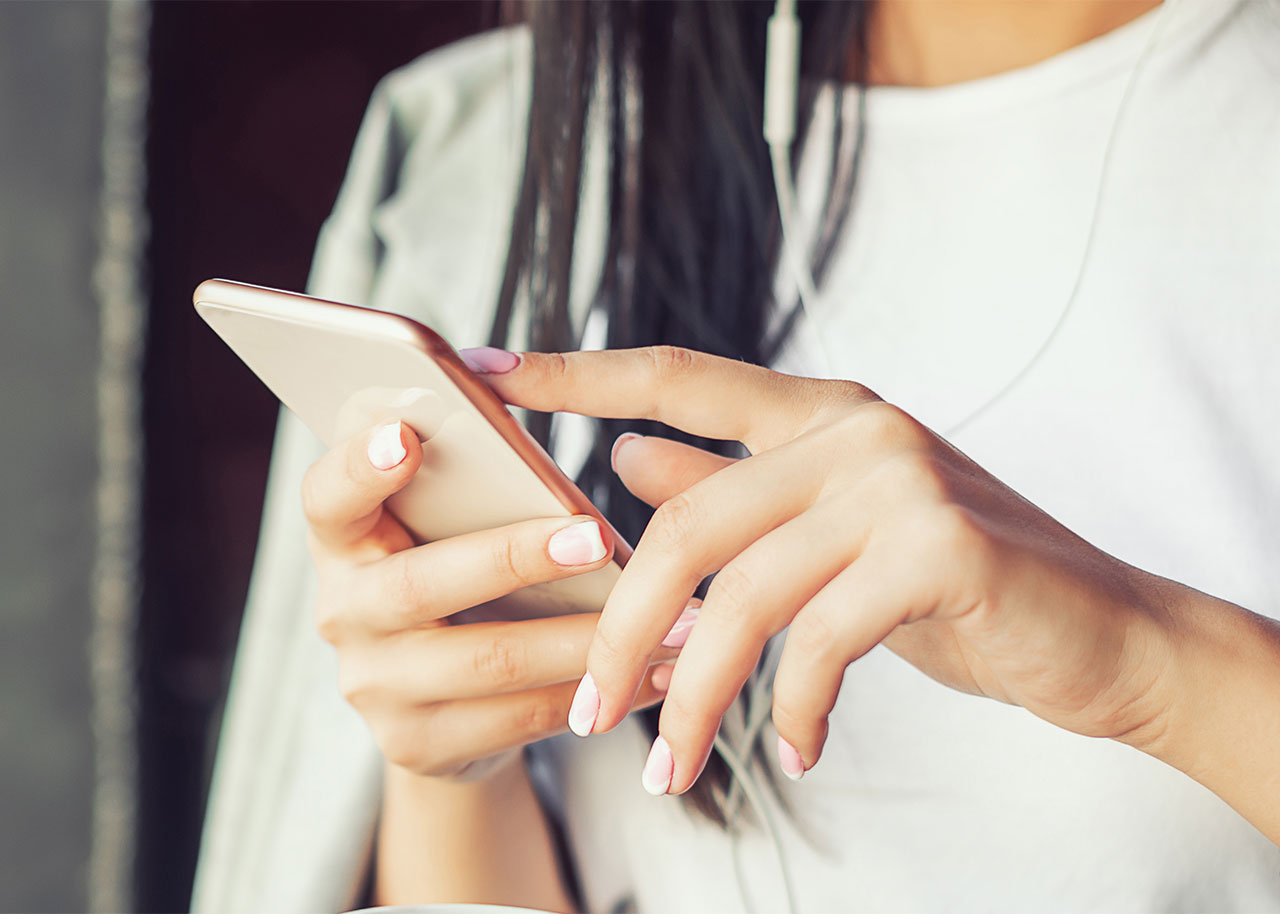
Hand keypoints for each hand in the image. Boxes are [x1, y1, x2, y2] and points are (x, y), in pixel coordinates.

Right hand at [302, 419, 671, 777]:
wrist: (434, 700)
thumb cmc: (458, 572)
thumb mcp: (448, 522)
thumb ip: (474, 476)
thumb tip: (526, 393)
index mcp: (344, 538)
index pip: (328, 496)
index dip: (360, 467)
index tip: (408, 436)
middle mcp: (343, 612)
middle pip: (424, 584)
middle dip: (517, 557)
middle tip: (598, 537)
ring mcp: (377, 687)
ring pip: (490, 660)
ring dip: (591, 640)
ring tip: (679, 618)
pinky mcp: (417, 745)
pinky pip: (521, 718)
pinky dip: (598, 692)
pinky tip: (662, 670)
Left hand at [474, 346, 1176, 794]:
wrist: (1100, 631)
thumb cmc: (949, 585)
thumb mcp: (826, 538)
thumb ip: (731, 494)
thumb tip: (628, 459)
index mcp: (818, 413)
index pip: (676, 376)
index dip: (575, 374)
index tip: (483, 372)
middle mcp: (853, 427)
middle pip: (688, 522)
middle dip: (622, 629)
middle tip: (587, 714)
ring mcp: (900, 477)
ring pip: (745, 594)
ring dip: (697, 696)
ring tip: (674, 767)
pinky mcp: (941, 543)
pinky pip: (822, 639)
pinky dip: (797, 708)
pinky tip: (801, 748)